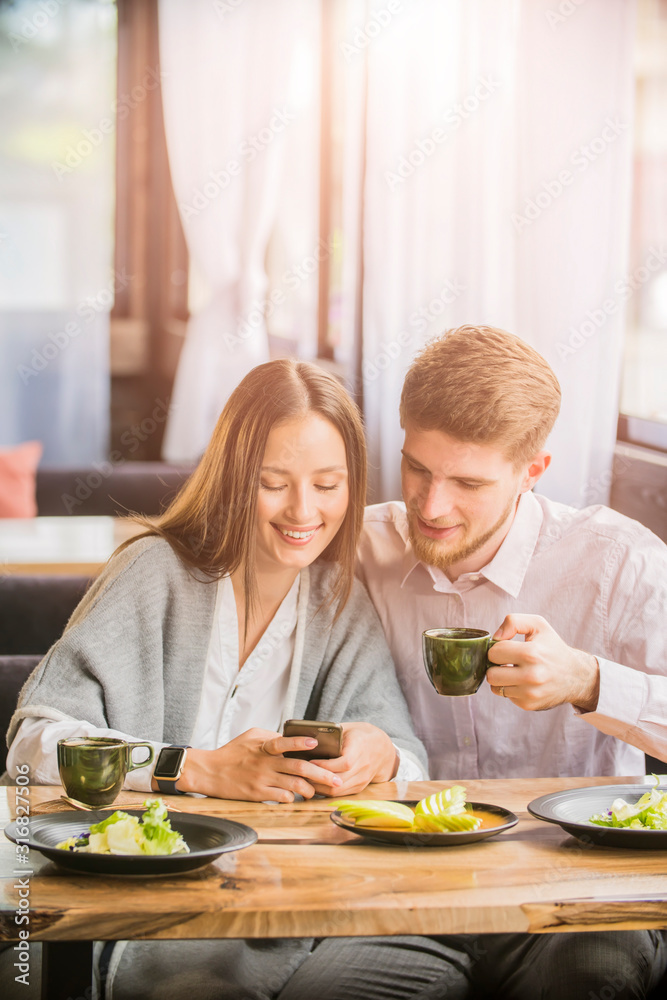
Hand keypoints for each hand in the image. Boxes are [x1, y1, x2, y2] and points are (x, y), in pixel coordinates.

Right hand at [174, 728, 342, 801]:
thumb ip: (272, 738)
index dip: (300, 742)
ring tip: (316, 792)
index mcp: (265, 746)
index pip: (284, 742)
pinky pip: (281, 798)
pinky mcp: (258, 794)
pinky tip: (296, 797)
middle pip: (299, 769)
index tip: (315, 742)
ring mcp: (262, 780)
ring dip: (309, 790)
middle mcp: (266, 763)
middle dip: (321, 775)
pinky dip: (292, 798)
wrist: (211, 771)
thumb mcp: (252, 736)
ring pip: (294, 787)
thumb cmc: (233, 752)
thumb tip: (292, 740)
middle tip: (336, 781)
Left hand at [308, 722, 398, 796]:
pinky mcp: (360, 787)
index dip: (326, 766)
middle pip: (339, 780)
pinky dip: (326, 791)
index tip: (310, 762)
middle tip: (301, 774)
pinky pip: (341, 794)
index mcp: (360, 748)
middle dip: (318, 779)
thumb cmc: (360, 735)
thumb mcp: (348, 728)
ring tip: (305, 781)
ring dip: (320, 788)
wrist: (382, 748)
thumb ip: (332, 733)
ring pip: (338, 790)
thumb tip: (308, 738)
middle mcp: (364, 766)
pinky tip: (315, 785)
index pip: (344, 763)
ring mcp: (363, 779)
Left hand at [486, 614, 599, 712]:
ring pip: (495, 687)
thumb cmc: (553, 647)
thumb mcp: (538, 625)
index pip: (494, 653)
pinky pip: (506, 696)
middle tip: (507, 662)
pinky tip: (522, 682)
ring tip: (514, 671)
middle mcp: (531, 676)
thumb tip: (495, 637)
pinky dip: (510, 688)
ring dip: (501, 678)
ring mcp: (530, 693)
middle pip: (490, 674)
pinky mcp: (529, 704)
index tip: (507, 648)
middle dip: (495, 666)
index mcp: (531, 653)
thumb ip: (513, 622)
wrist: (576, 675)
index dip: (498, 648)